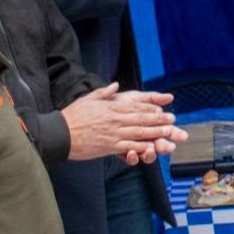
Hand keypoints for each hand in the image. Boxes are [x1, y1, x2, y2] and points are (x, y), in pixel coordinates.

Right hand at [62, 84, 183, 160]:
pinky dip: (141, 147)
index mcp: (111, 108)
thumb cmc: (73, 116)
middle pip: (141, 120)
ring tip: (168, 133)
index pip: (135, 107)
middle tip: (172, 121)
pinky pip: (129, 147)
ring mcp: (113, 134)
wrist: (60, 134)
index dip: (150, 109)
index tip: (162, 110)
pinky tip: (151, 148)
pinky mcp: (109, 147)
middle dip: (158, 120)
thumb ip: (104, 92)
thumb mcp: (89, 99)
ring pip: (139, 133)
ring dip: (155, 133)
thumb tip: (115, 85)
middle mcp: (115, 120)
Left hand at [110, 89, 187, 164]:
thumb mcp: (134, 98)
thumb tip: (170, 97)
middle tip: (170, 147)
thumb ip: (151, 98)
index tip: (181, 136)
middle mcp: (144, 136)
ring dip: (150, 154)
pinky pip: (130, 158)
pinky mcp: (122, 151)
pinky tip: (131, 152)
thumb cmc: (116, 103)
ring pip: (147, 154)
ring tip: (150, 150)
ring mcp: (134, 145)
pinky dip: (132, 156)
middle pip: (159, 144)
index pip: (166, 130)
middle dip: (166, 146)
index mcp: (150, 123)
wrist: (95, 111)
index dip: (174, 133)